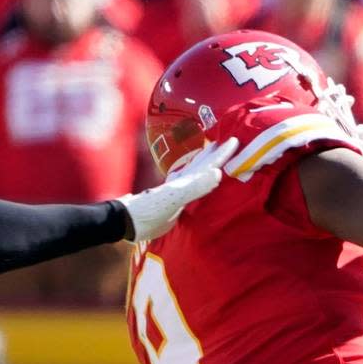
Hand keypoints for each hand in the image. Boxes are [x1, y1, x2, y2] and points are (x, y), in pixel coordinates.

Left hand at [118, 138, 238, 241]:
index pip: (208, 165)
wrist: (127, 222)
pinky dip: (198, 183)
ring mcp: (176, 193)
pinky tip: (196, 184)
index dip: (221, 154)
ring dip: (206, 166)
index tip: (235, 141)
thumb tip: (217, 173)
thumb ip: (196, 186)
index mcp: (185, 180)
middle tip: (227, 142)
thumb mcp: (175, 198)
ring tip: (213, 157)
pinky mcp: (172, 205)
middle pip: (201, 165)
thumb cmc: (150, 210)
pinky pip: (191, 189)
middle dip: (214, 154)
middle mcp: (181, 183)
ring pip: (195, 174)